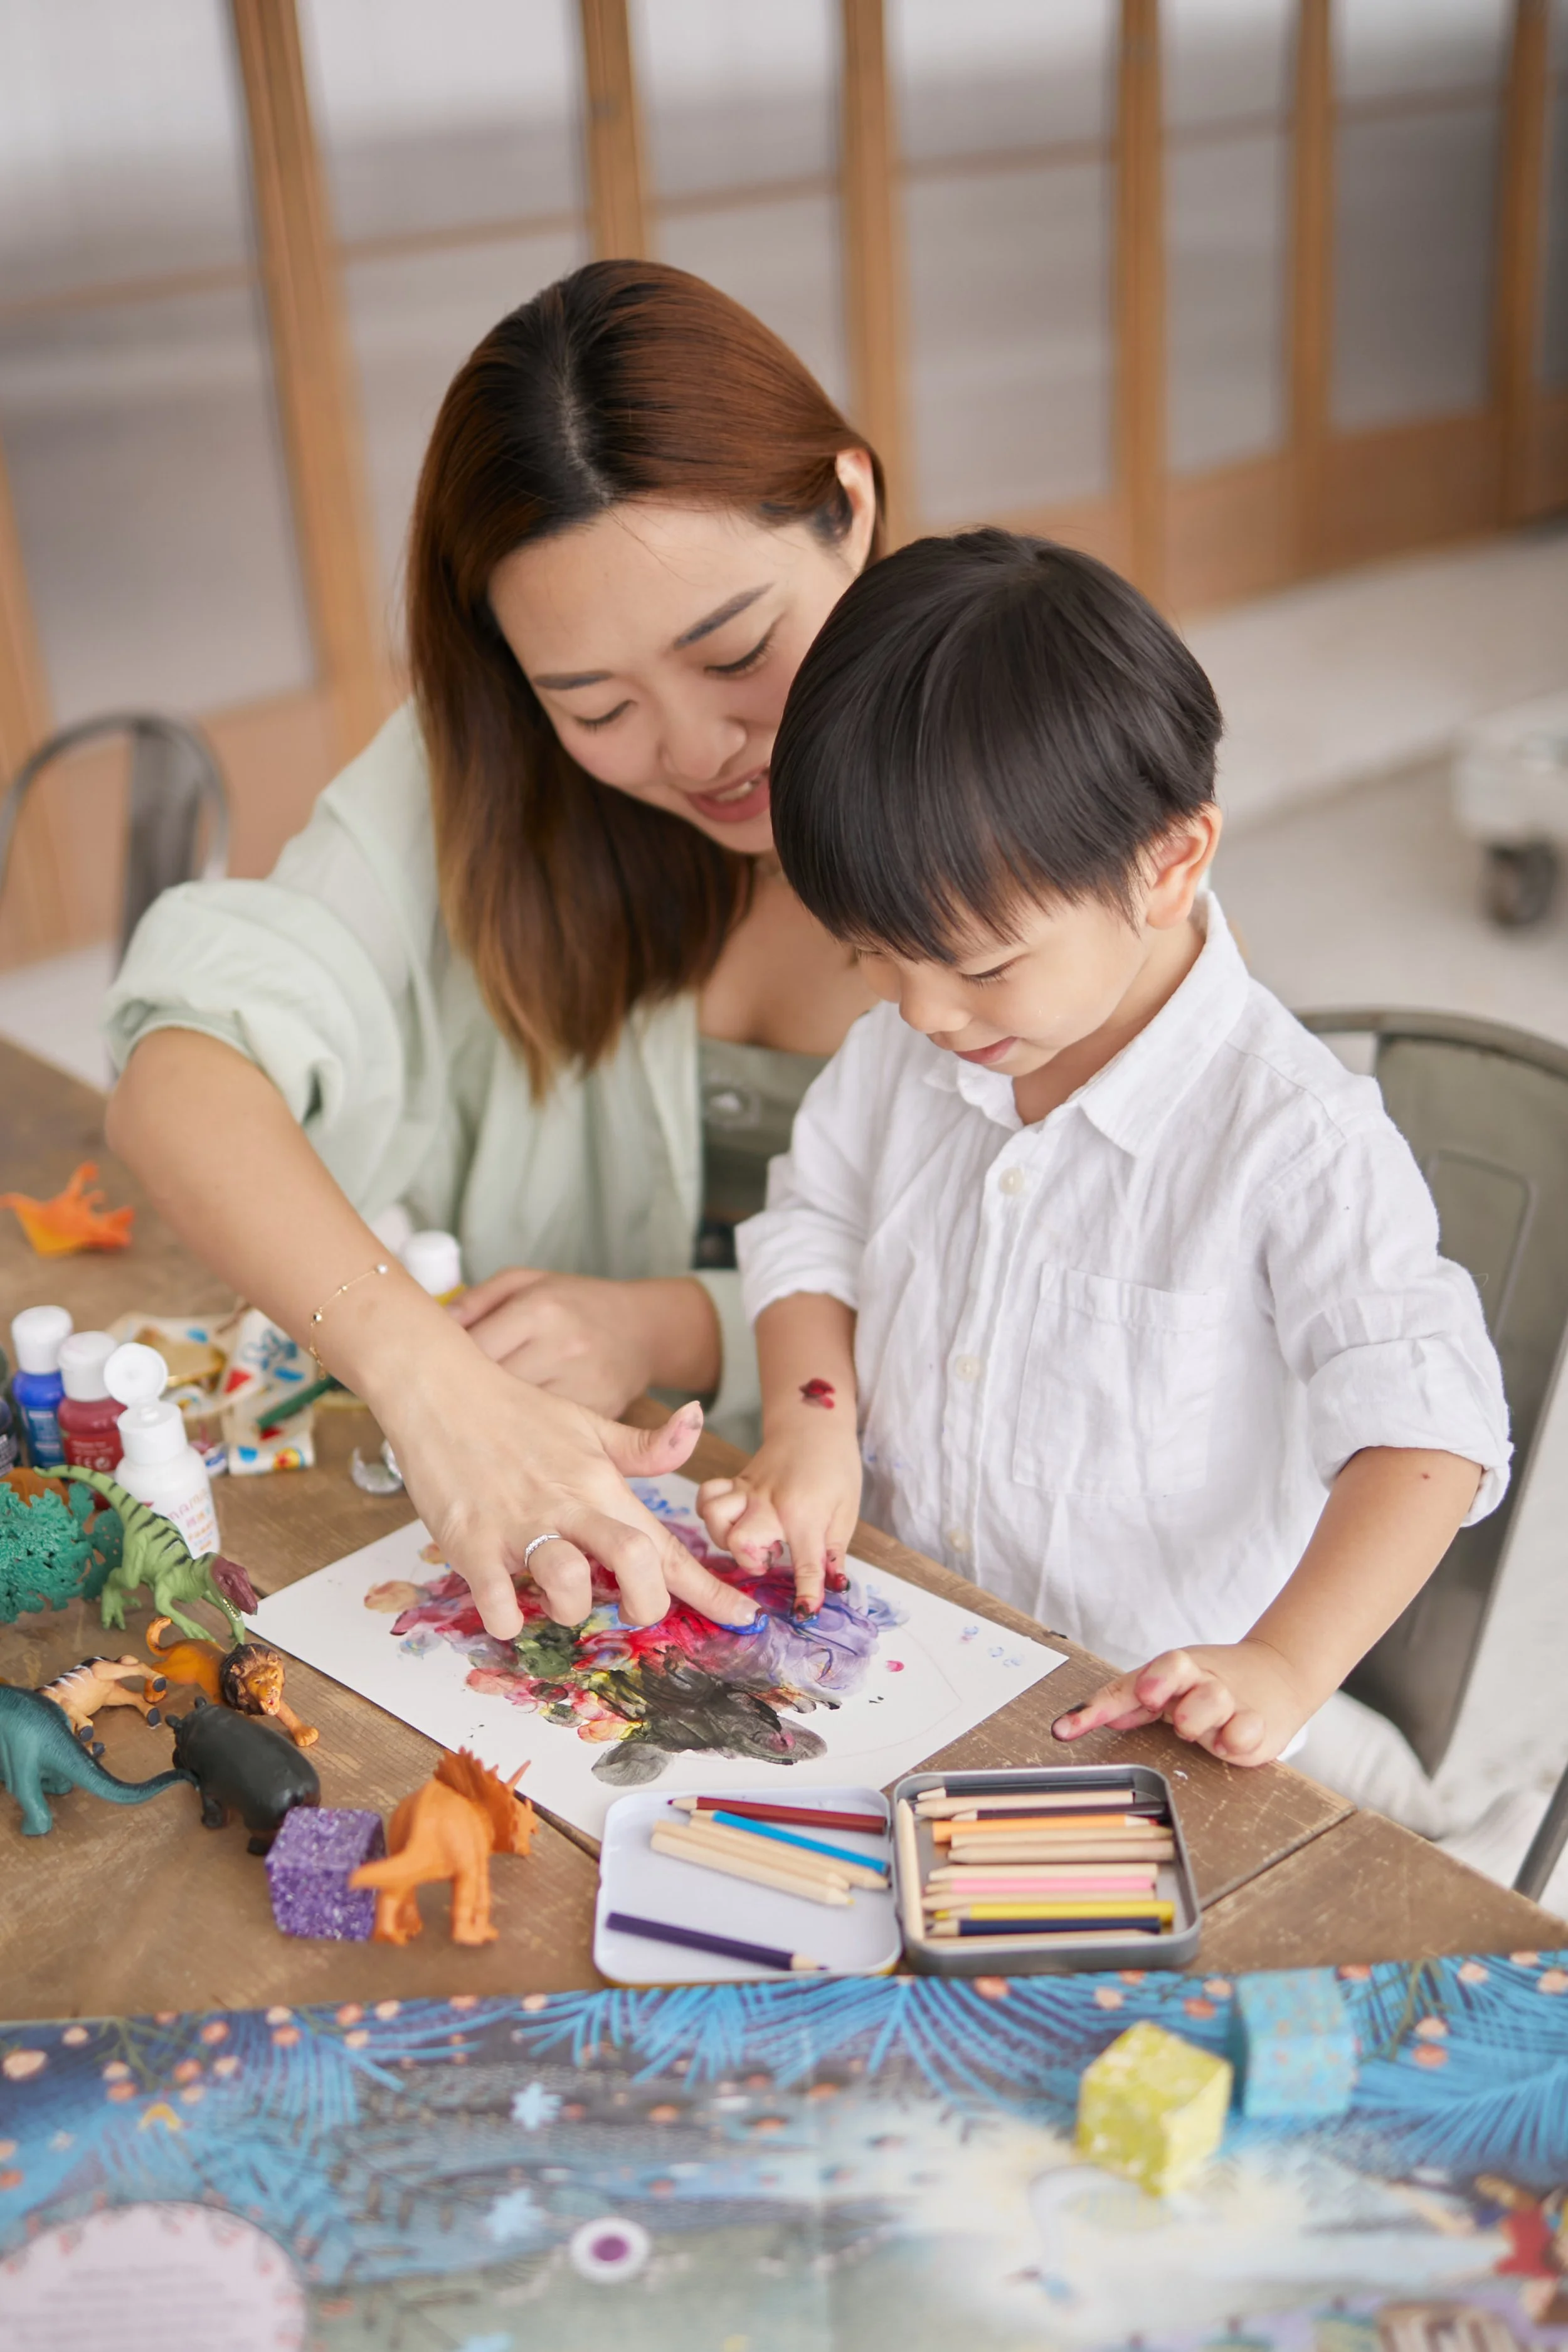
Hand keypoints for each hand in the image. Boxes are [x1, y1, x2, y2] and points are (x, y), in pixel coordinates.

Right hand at [373, 1335, 757, 1640]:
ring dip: (571, 1610)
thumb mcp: (589, 1424)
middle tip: (631, 1612)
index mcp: (601, 1485)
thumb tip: (696, 1420)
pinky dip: (506, 1619)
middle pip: (634, 1564)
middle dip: (644, 1606)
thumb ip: (644, 1445)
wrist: (442, 1390)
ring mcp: (519, 1526)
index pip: (666, 1545)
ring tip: (560, 1600)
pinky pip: (497, 1600)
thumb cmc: (516, 1413)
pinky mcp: (471, 1542)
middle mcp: (569, 1507)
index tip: (744, 1619)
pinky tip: (505, 1609)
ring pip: (569, 1585)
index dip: (710, 1589)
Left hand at [450, 1267, 719, 1415]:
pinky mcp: (599, 1417)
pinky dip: (522, 1437)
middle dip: (460, 1399)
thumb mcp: (525, 1282)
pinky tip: (504, 1434)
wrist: (641, 1328)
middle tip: (434, 1405)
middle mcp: (563, 1347)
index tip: (424, 1373)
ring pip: (517, 1419)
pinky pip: (547, 1435)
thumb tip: (431, 1327)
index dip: (442, 1365)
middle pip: (491, 1387)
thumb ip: (476, 1300)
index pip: (473, 1346)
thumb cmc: (573, 1303)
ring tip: (465, 1424)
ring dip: (488, 1424)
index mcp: (540, 1309)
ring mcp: (583, 1385)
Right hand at [698, 1421, 863, 1613]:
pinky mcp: (736, 1484)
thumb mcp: (846, 1512)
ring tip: (750, 1538)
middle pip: (739, 1542)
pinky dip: (709, 1511)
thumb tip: (834, 1587)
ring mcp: (748, 1492)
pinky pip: (707, 1496)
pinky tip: (730, 1520)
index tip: (803, 1615)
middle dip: (750, 1560)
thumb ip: (834, 1552)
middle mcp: (770, 1504)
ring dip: (725, 1537)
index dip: (806, 1593)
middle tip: (770, 1555)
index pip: (806, 1563)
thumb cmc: (836, 1469)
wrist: (815, 1426)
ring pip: (715, 1518)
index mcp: (805, 1514)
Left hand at [1051, 1638, 1312, 1766]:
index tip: (1065, 1729)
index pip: (1131, 1680)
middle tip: (1151, 1700)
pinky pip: (1245, 1730)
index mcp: (1174, 1669)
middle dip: (1161, 1685)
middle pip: (1177, 1670)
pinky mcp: (1258, 1724)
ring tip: (1191, 1729)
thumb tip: (1078, 1719)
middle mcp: (1201, 1680)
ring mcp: (1231, 1701)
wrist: (1277, 1674)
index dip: (1096, 1706)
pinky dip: (1236, 1737)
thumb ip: (1125, 1703)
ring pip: (1213, 1700)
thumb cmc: (1210, 1682)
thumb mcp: (1164, 1687)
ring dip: (1198, 1716)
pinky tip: (1229, 1742)